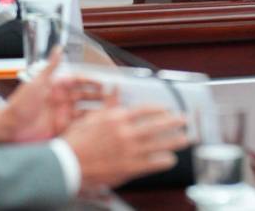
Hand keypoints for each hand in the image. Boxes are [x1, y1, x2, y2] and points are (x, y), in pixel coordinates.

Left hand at [0, 49, 103, 143]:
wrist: (10, 127)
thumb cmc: (19, 104)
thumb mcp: (36, 82)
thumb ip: (50, 66)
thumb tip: (58, 48)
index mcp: (56, 87)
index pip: (78, 81)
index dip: (91, 81)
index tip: (104, 81)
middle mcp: (61, 100)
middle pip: (85, 96)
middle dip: (99, 95)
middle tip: (114, 95)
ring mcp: (62, 114)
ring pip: (85, 111)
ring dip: (97, 110)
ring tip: (112, 109)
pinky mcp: (61, 128)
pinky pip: (79, 126)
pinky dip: (89, 124)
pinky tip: (99, 124)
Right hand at [63, 96, 187, 188]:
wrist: (68, 164)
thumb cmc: (76, 140)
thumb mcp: (91, 117)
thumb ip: (107, 103)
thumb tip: (115, 87)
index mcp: (116, 118)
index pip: (144, 110)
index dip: (159, 110)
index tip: (167, 109)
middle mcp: (125, 133)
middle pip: (156, 126)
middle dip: (173, 123)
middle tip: (185, 121)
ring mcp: (129, 151)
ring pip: (158, 145)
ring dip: (174, 141)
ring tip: (186, 139)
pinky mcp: (128, 168)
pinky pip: (151, 163)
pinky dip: (163, 161)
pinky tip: (170, 159)